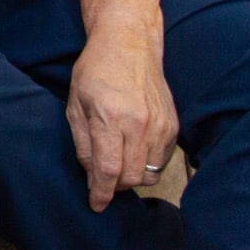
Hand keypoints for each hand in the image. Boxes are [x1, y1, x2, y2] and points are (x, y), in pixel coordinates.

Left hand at [66, 12, 177, 210]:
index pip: (109, 170)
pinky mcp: (173, 125)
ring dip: (133, 176)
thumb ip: (83, 142)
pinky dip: (147, 164)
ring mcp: (161, 125)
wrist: (129, 45)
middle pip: (132, 177)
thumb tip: (90, 174)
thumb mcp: (75, 104)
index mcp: (111, 118)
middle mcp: (140, 124)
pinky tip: (133, 150)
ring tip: (117, 163)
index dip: (101, 193)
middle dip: (115, 186)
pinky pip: (162, 160)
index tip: (96, 205)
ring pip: (150, 173)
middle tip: (102, 179)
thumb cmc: (95, 71)